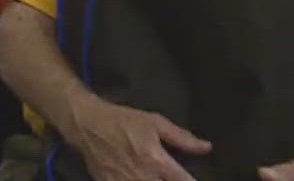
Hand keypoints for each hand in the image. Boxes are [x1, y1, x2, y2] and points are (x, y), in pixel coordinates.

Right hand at [68, 97, 208, 180]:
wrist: (86, 123)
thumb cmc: (122, 120)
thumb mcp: (154, 122)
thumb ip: (182, 138)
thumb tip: (207, 147)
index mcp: (157, 161)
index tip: (196, 180)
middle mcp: (143, 177)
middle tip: (172, 178)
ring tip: (157, 178)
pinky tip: (140, 179)